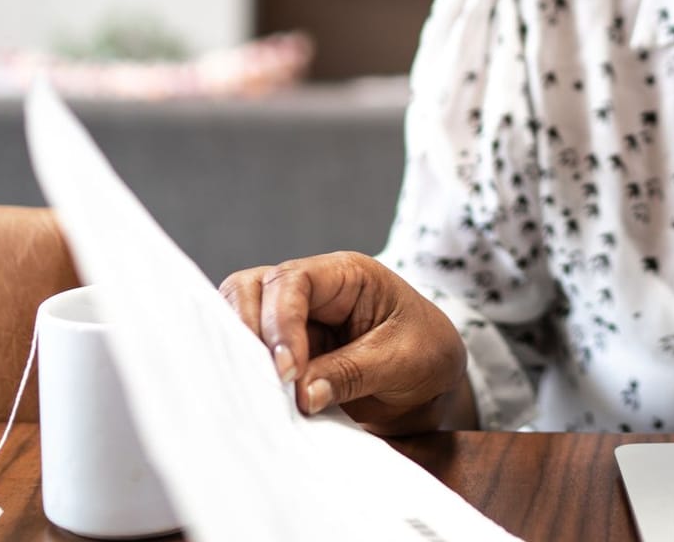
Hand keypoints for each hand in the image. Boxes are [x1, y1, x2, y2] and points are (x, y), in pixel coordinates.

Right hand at [219, 251, 475, 434]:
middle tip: (264, 383)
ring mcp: (294, 319)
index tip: (287, 371)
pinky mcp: (285, 351)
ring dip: (240, 353)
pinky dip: (244, 372)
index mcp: (346, 275)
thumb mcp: (401, 362)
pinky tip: (252, 398)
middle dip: (248, 333)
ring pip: (240, 317)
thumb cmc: (426, 355)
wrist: (432, 383)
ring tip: (254, 392)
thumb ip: (352, 373)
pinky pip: (249, 353)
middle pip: (252, 290)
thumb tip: (302, 393)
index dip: (281, 322)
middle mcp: (312, 290)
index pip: (294, 280)